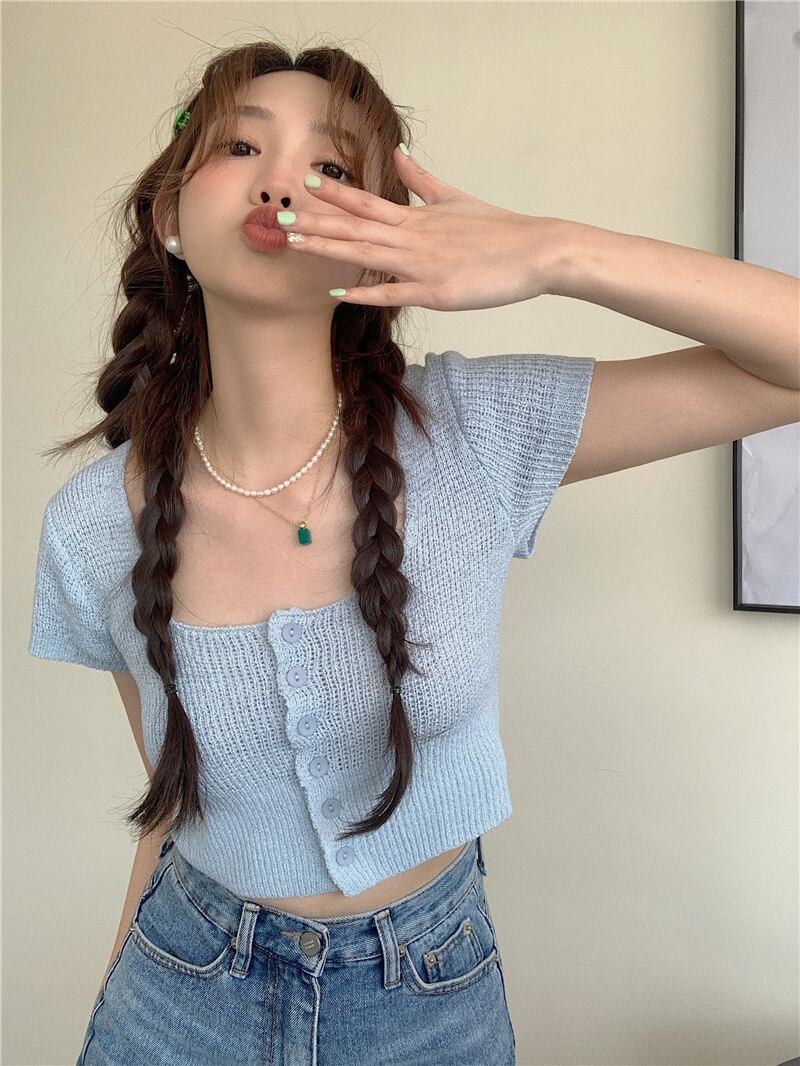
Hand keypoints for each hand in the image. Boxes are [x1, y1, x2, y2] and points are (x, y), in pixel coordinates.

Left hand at [281, 145, 561, 310]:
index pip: (367, 203)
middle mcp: (414, 237)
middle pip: (355, 229)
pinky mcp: (437, 293)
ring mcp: (423, 265)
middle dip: (317, 224)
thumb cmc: (498, 229)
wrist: (536, 251)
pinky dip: (367, 292)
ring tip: (297, 245)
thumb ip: (421, 181)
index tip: (304, 185)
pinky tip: (340, 293)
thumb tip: (397, 154)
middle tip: (282, 218)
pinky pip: (395, 293)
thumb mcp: (456, 198)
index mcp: (418, 217)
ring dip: (329, 250)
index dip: (334, 195)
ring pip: (367, 256)